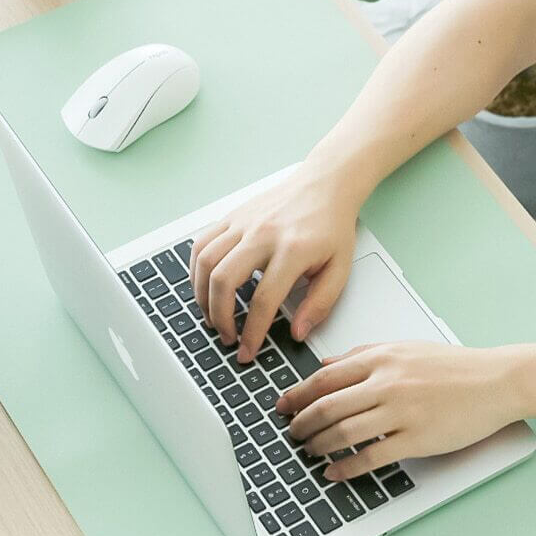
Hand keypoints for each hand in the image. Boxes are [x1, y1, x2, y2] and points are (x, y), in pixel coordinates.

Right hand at [189, 163, 358, 361]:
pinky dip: (196, 271)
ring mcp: (243, 223)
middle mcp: (262, 234)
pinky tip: (206, 288)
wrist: (325, 184)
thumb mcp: (339, 269)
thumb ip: (320, 304)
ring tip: (213, 318)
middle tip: (228, 337)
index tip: (248, 351)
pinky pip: (201, 245)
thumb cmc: (331, 227)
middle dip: (220, 317)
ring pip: (206, 262)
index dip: (252, 332)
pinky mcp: (231, 217)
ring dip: (203, 297)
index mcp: (292, 250)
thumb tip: (297, 333)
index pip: (263, 300)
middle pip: (224, 281)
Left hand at [276, 341, 523, 480]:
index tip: (283, 406)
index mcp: (381, 359)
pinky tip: (334, 472)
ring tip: (308, 452)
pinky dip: (346, 467)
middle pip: (327, 406)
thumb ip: (362, 354)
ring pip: (344, 431)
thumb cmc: (454, 366)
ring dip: (319, 445)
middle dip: (301, 423)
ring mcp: (401, 412)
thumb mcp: (404, 348)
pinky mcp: (417, 439)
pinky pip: (371, 456)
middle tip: (290, 433)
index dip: (297, 394)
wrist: (497, 381)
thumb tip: (326, 364)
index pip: (325, 378)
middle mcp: (387, 383)